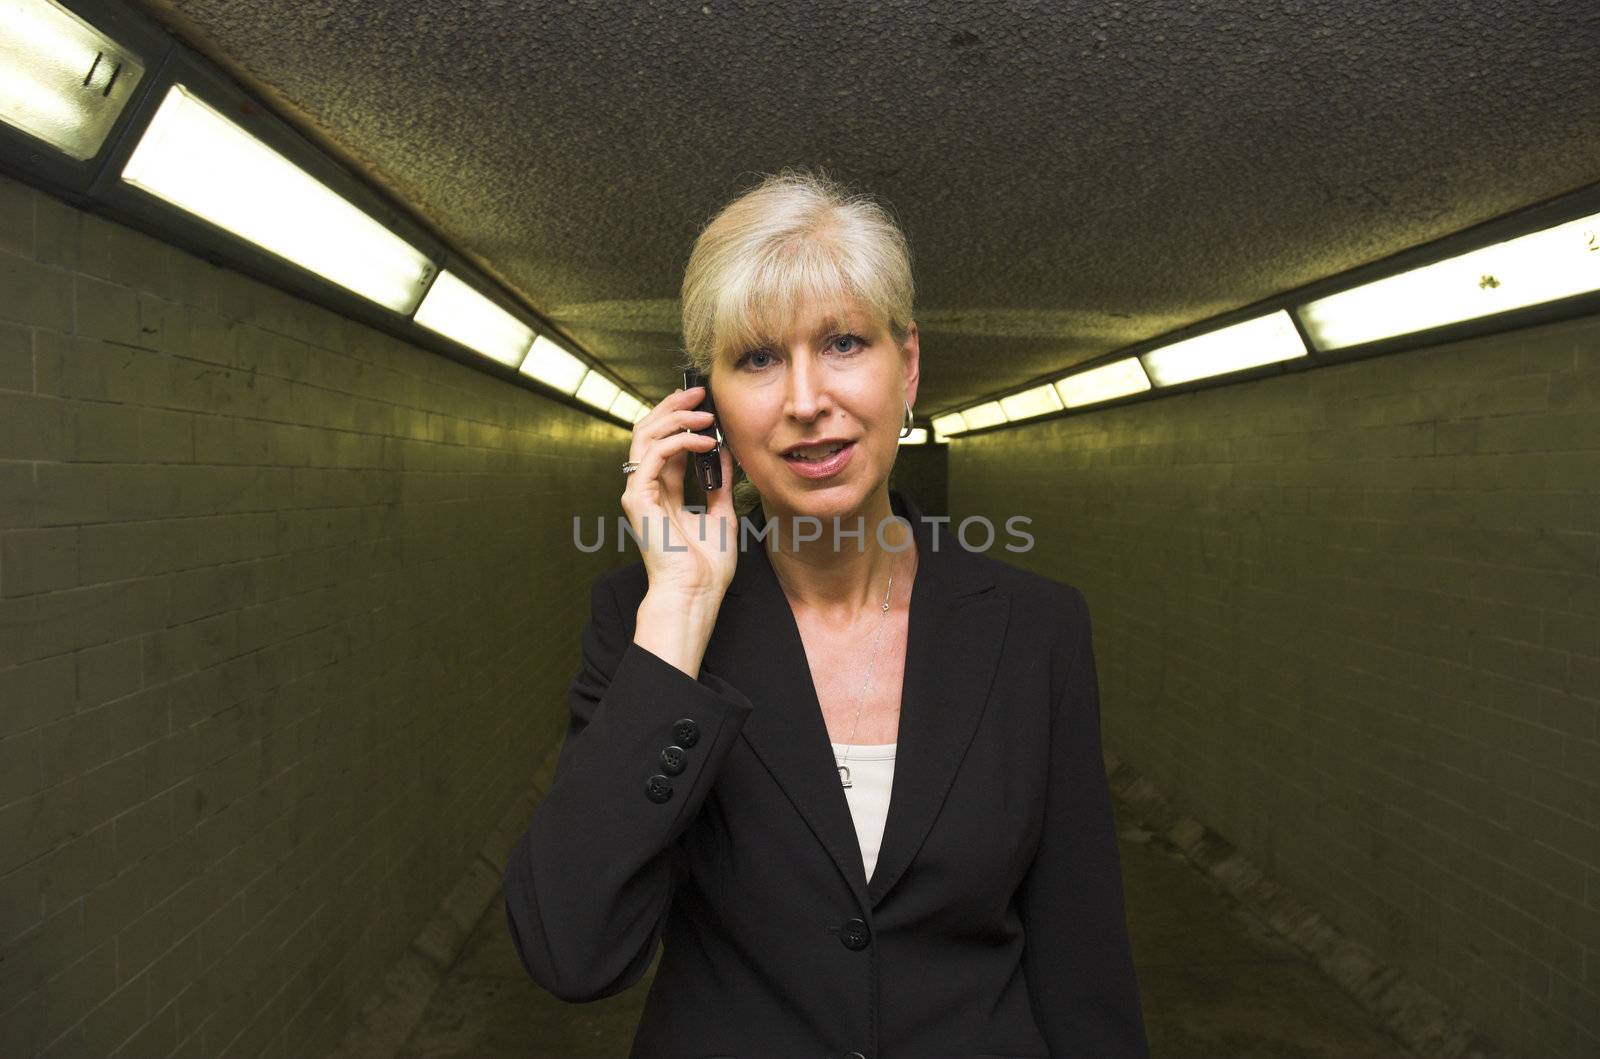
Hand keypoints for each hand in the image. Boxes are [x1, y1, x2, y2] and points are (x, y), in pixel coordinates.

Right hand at [621, 384, 738, 603]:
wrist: (696, 593)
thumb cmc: (707, 566)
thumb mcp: (722, 512)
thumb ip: (720, 482)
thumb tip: (727, 452)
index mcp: (663, 491)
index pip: (665, 442)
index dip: (681, 417)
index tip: (705, 401)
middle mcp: (646, 487)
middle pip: (649, 431)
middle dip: (674, 407)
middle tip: (700, 391)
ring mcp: (638, 492)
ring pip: (646, 435)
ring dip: (677, 417)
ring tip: (707, 413)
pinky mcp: (638, 498)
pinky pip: (654, 455)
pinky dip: (680, 441)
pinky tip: (707, 441)